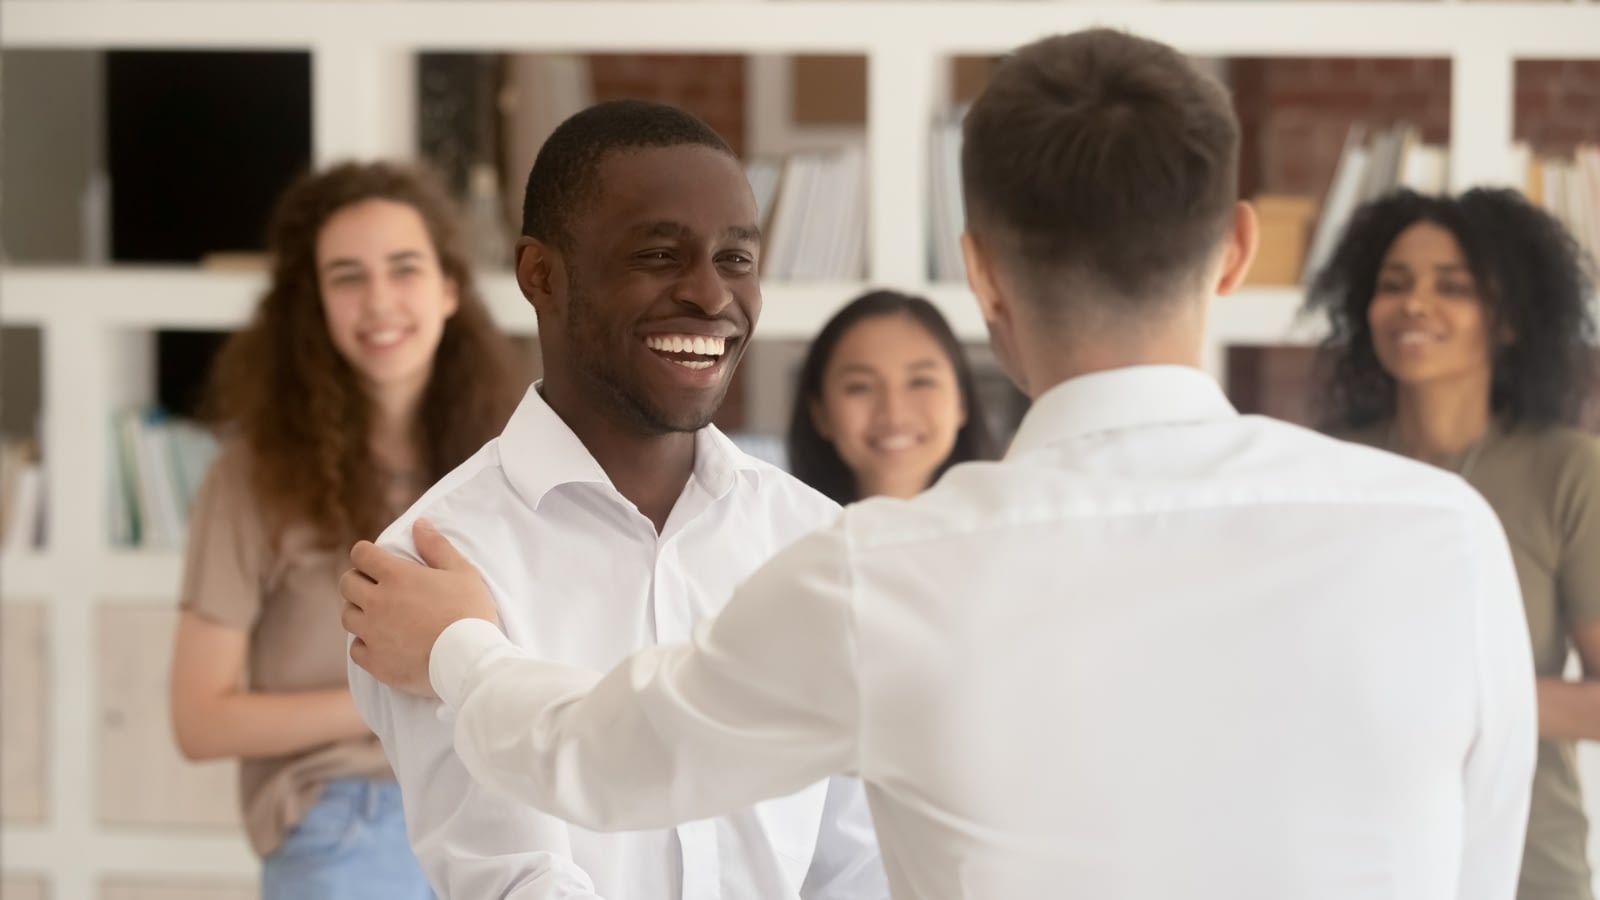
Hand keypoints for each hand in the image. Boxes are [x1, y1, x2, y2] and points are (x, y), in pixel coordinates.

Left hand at [341, 518, 498, 698]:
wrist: (470, 661)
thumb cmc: (470, 613)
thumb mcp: (462, 572)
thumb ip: (437, 546)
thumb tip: (419, 524)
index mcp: (396, 576)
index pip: (360, 554)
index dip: (366, 554)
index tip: (375, 560)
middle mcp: (377, 602)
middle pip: (347, 583)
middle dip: (358, 580)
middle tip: (377, 587)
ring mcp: (373, 633)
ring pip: (347, 616)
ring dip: (360, 612)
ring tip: (380, 616)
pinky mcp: (375, 661)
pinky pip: (355, 649)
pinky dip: (365, 644)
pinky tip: (383, 643)